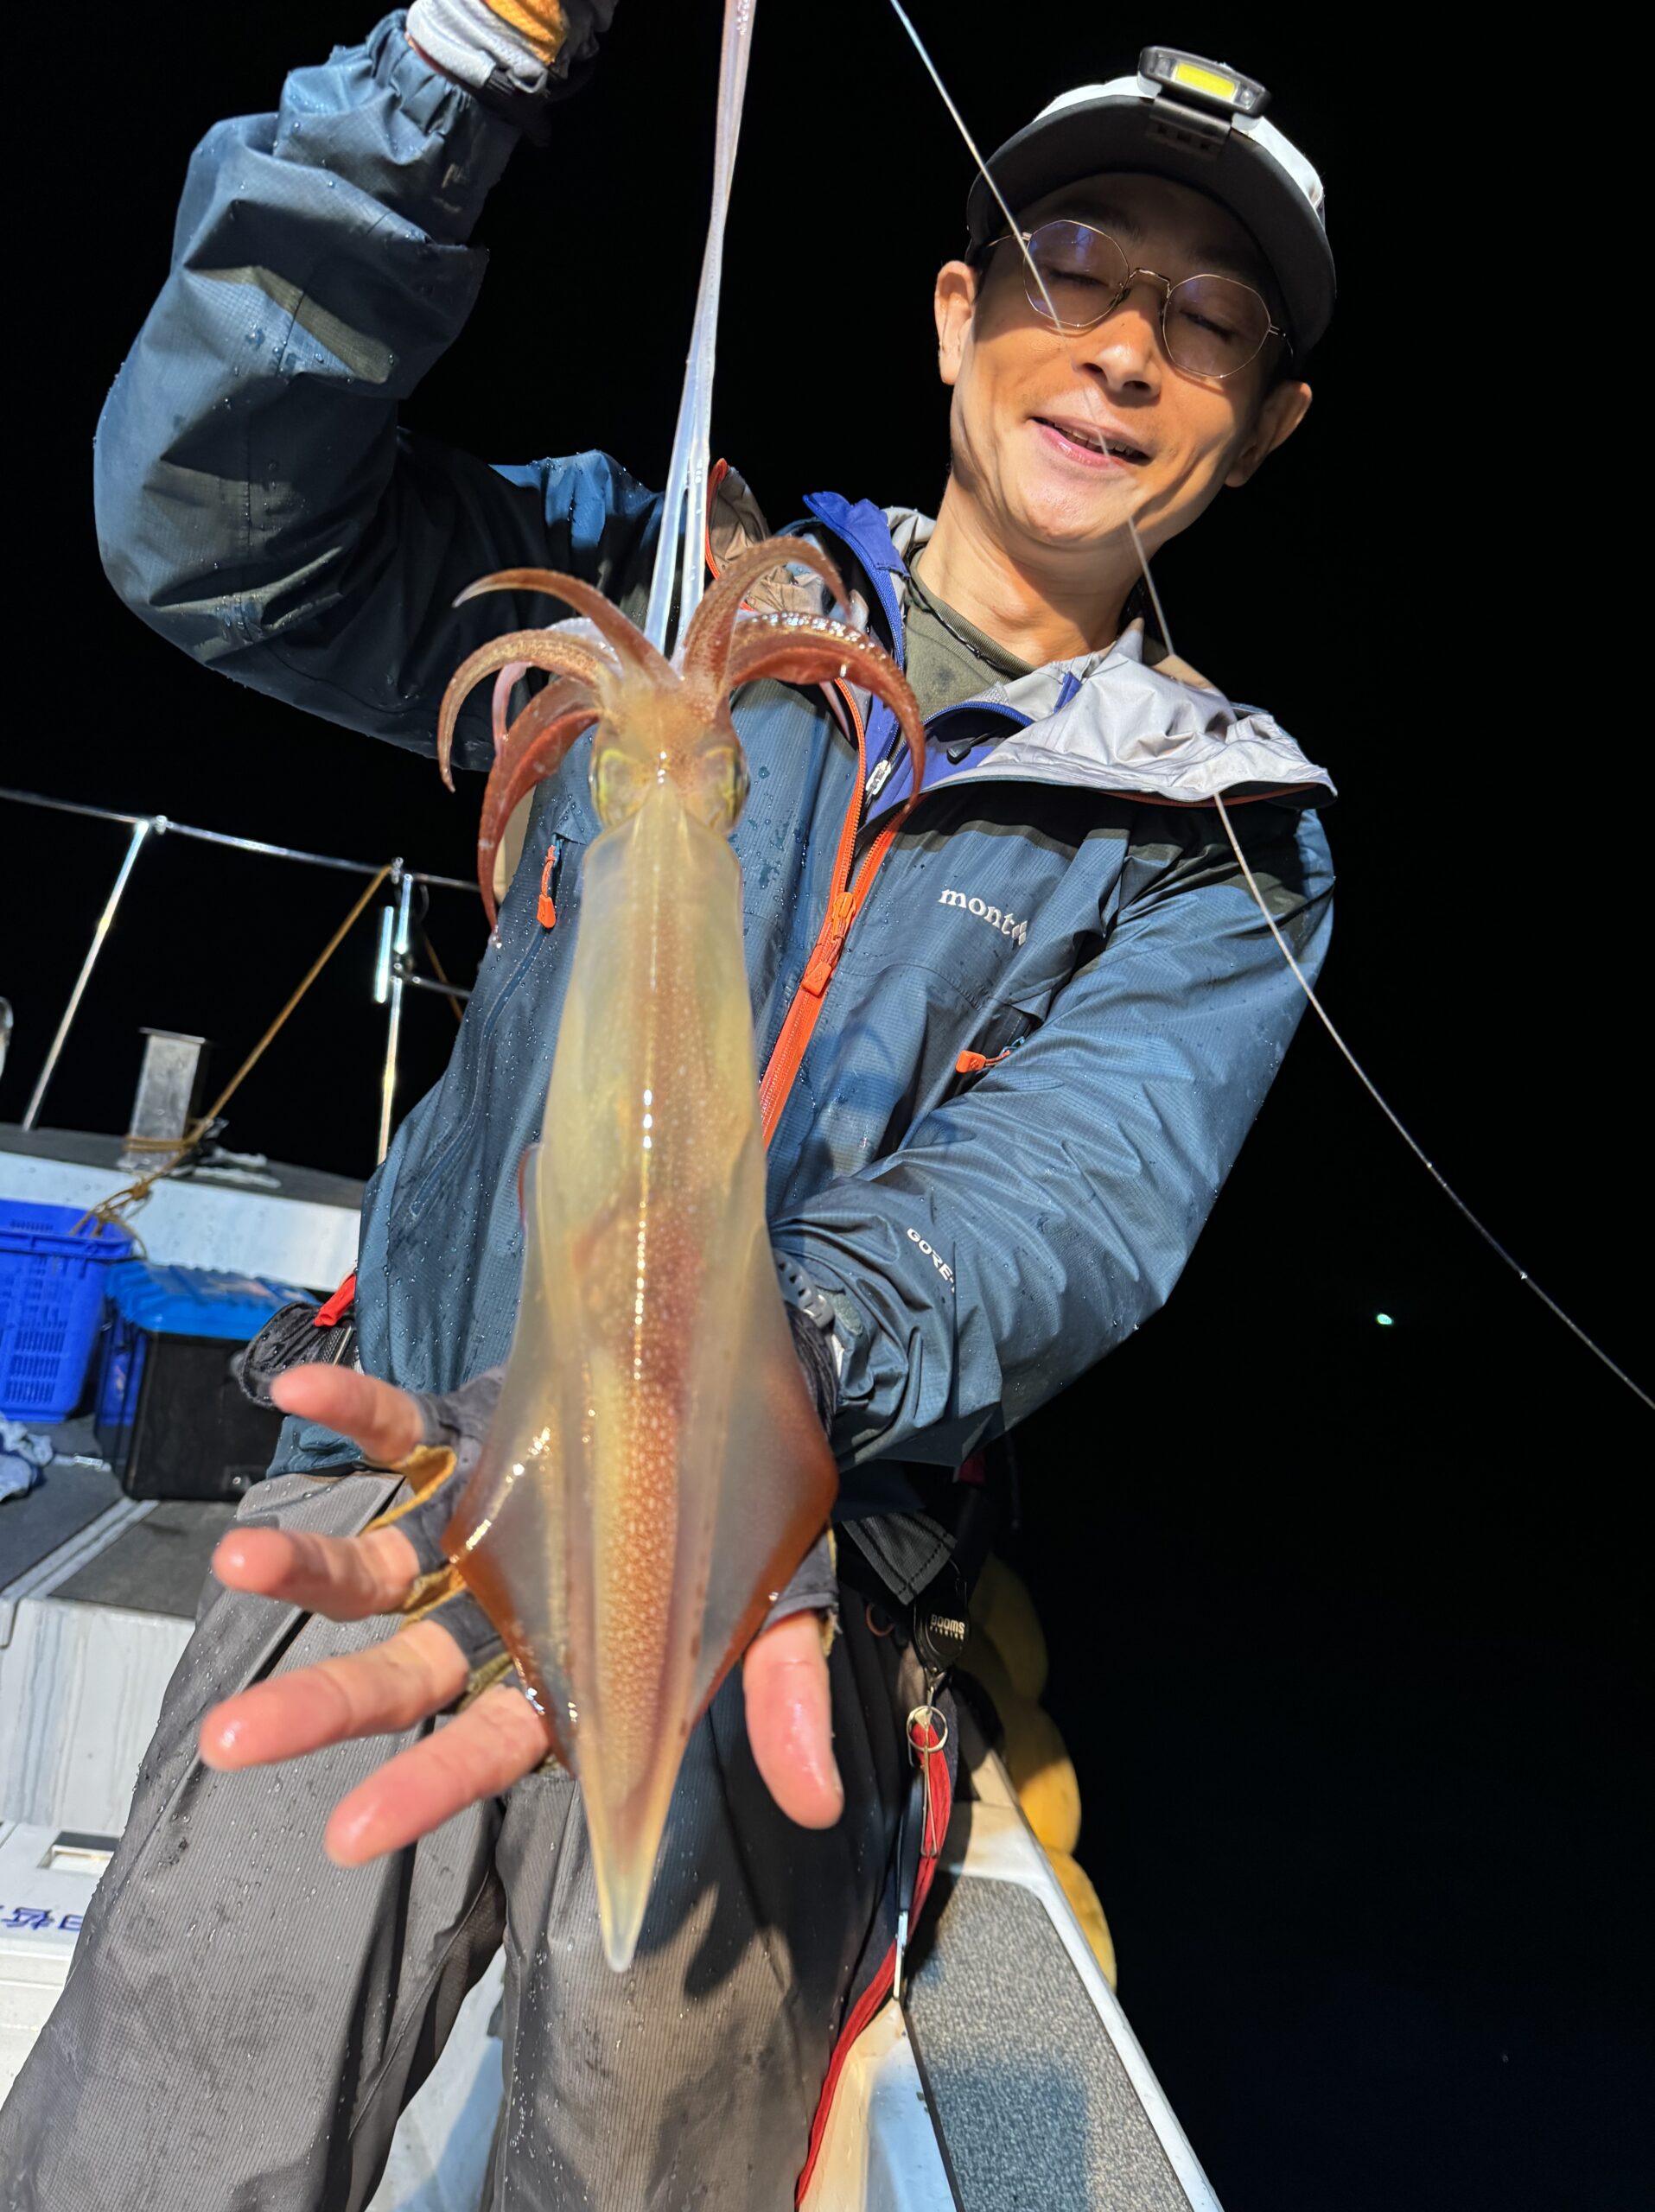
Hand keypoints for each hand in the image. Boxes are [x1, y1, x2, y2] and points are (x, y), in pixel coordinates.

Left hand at [199, 1365, 842, 1863]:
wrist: (747, 1406)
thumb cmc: (755, 1534)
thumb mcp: (785, 1615)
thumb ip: (782, 1701)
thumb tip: (818, 1803)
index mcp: (569, 1676)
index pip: (493, 1746)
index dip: (427, 1787)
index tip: (348, 1832)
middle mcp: (501, 1615)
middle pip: (402, 1673)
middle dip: (321, 1706)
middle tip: (232, 1738)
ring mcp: (471, 1531)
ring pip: (374, 1568)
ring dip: (306, 1565)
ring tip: (236, 1562)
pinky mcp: (464, 1446)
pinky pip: (397, 1436)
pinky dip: (350, 1412)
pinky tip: (295, 1387)